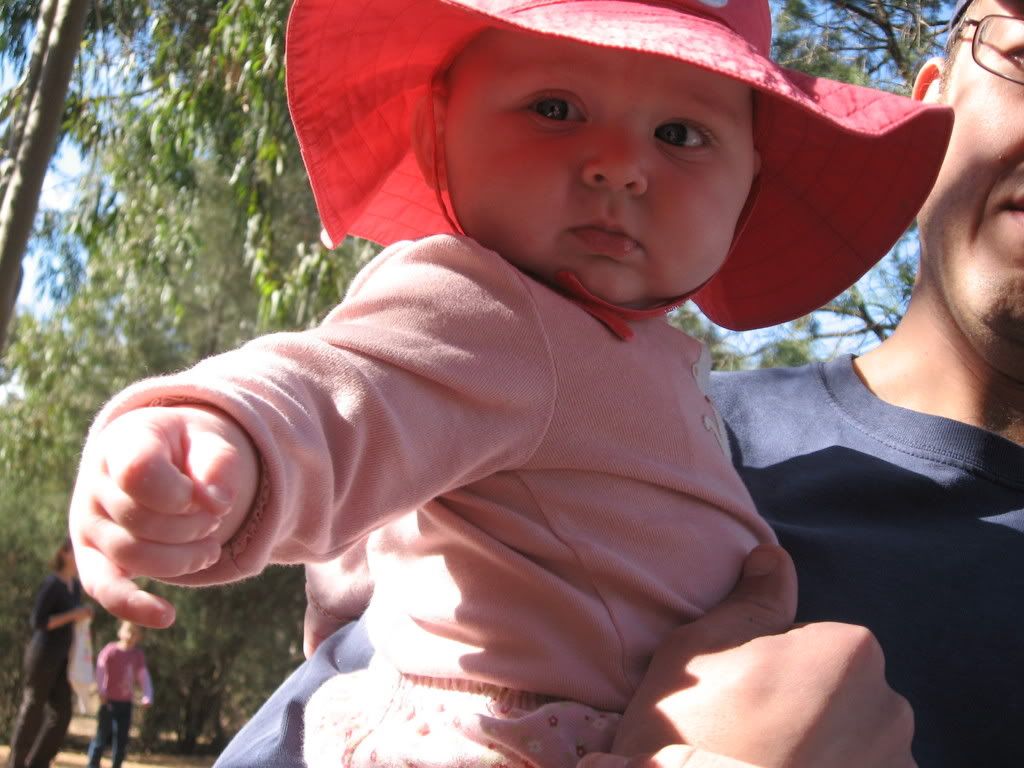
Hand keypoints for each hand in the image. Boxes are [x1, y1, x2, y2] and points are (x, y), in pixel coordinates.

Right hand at [69, 405, 257, 627]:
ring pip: (133, 556)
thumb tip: (219, 501)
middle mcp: (95, 484)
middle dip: (194, 526)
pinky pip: (104, 590)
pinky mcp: (93, 559)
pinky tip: (166, 617)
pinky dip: (134, 606)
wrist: (164, 462)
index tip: (205, 496)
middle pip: (141, 520)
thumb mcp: (208, 443)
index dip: (180, 493)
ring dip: (184, 559)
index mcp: (123, 444)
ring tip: (210, 548)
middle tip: (216, 518)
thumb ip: (218, 464)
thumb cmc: (187, 451)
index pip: (138, 472)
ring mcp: (89, 524)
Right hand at [613, 545, 915, 767]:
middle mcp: (890, 707)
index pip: (812, 642)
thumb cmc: (694, 732)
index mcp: (849, 650)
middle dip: (804, 707)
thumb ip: (752, 599)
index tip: (738, 696)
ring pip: (854, 740)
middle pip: (840, 691)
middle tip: (749, 734)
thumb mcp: (700, 648)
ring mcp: (898, 764)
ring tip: (766, 761)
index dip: (768, 667)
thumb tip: (773, 558)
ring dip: (823, 748)